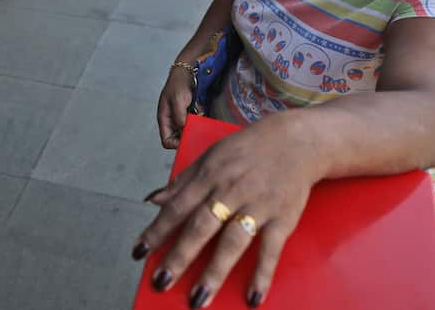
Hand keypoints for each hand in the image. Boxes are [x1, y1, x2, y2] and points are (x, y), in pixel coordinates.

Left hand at [134, 115, 318, 306]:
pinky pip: (270, 250)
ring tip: (198, 298)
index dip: (157, 231)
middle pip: (200, 228)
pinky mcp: (282, 218)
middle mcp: (230, 190)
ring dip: (214, 272)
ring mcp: (257, 205)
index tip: (139, 253)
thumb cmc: (247, 150)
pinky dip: (261, 274)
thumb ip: (182, 181)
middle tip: (161, 282)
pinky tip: (252, 297)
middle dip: (179, 257)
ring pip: (232, 242)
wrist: (296, 141)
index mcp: (209, 175)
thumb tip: (153, 199)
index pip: (177, 207)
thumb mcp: (210, 156)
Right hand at [156, 66, 194, 148]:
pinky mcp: (190, 115)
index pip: (167, 141)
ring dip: (195, 131)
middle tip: (198, 135)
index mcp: (164, 119)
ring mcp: (182, 119)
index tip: (188, 140)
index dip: (176, 144)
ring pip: (187, 134)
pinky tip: (204, 119)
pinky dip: (200, 125)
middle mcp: (173, 122)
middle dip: (188, 138)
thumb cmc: (179, 84)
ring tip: (201, 125)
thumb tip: (184, 131)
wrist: (188, 72)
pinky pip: (195, 126)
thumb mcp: (177, 100)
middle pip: (178, 140)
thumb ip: (179, 116)